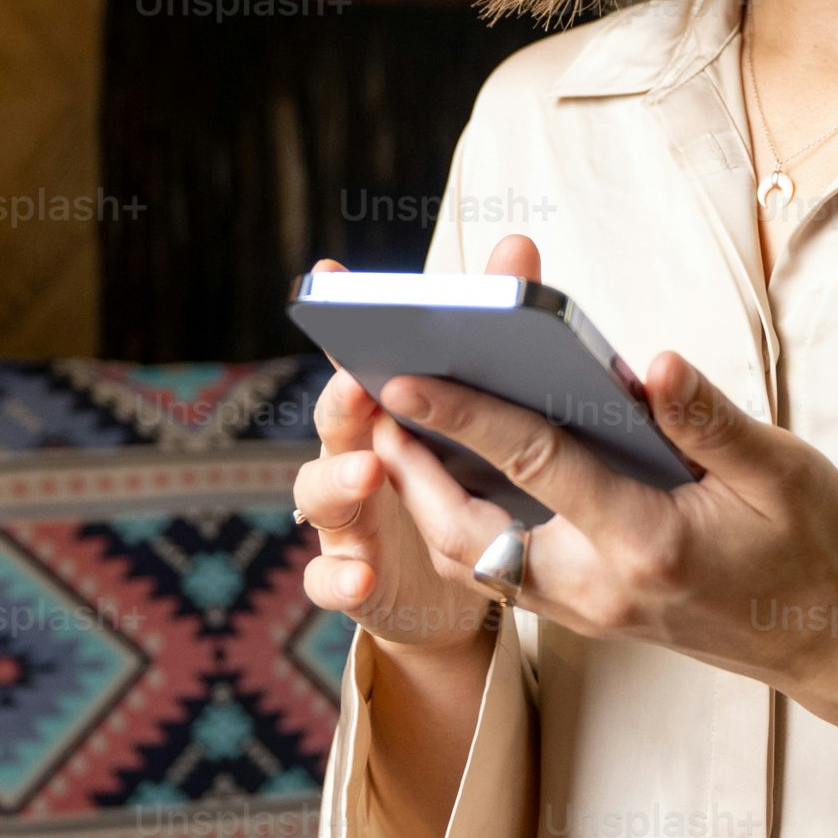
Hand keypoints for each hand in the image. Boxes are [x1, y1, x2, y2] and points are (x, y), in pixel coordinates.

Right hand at [293, 242, 527, 658]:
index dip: (348, 322)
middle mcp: (349, 455)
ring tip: (367, 471)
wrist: (457, 589)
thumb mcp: (486, 410)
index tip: (336, 276)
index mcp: (380, 410)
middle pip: (332, 420)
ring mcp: (342, 520)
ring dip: (335, 479)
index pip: (359, 355)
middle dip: (342, 397)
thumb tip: (519, 247)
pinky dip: (337, 578)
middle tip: (360, 380)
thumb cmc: (470, 479)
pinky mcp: (351, 580)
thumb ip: (494, 332)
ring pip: (318, 495)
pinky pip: (330, 581)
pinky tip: (361, 578)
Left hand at [363, 332, 837, 693]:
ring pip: (474, 560)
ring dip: (426, 499)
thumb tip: (648, 362)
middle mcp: (601, 587)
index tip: (403, 374)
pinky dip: (462, 524)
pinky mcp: (585, 614)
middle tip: (369, 400)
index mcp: (649, 543)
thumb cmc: (816, 546)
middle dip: (409, 468)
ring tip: (394, 429)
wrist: (833, 643)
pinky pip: (500, 572)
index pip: (536, 463)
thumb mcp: (784, 471)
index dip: (463, 415)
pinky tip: (452, 472)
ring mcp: (587, 610)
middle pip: (469, 530)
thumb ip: (709, 419)